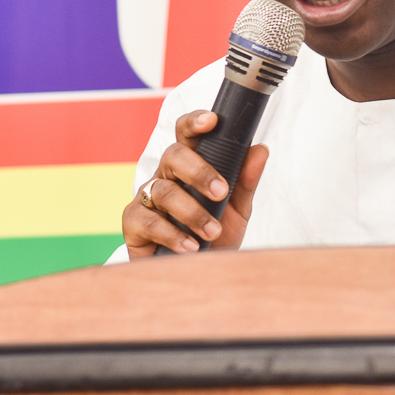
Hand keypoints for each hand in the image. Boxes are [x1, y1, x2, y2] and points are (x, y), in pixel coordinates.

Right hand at [122, 110, 267, 258]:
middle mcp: (166, 175)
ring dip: (192, 212)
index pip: (187, 134)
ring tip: (213, 232)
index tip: (212, 121)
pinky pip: (149, 222)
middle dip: (199, 172)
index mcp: (190, 165)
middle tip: (221, 193)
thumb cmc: (214, 234)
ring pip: (164, 191)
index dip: (195, 122)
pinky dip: (173, 235)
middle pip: (174, 156)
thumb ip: (246, 181)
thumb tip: (261, 149)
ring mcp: (147, 197)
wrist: (196, 273)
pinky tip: (191, 247)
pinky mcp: (133, 222)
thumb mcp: (237, 209)